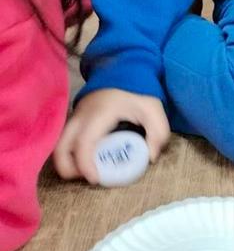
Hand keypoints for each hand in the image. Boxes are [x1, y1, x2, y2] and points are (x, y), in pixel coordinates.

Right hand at [54, 88, 169, 184]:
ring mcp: (74, 117)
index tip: (95, 179)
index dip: (85, 165)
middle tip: (89, 176)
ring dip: (67, 162)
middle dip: (69, 169)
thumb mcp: (153, 110)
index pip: (83, 143)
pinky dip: (69, 154)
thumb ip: (158, 133)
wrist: (125, 71)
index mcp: (99, 115)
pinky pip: (63, 141)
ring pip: (58, 145)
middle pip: (60, 148)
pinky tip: (87, 158)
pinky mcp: (74, 118)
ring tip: (89, 169)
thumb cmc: (137, 93)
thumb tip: (150, 157)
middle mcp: (81, 117)